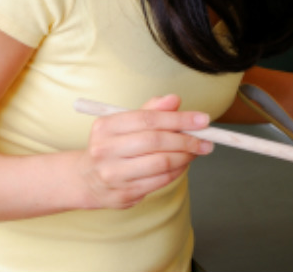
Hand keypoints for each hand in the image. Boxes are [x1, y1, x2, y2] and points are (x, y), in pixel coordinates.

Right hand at [78, 95, 211, 209]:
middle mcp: (105, 150)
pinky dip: (177, 171)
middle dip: (186, 139)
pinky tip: (183, 164)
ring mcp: (113, 174)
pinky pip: (160, 180)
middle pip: (156, 141)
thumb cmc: (113, 146)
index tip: (202, 120)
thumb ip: (151, 110)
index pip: (148, 119)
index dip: (179, 118)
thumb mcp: (125, 124)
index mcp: (106, 127)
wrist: (87, 179)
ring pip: (161, 163)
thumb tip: (174, 99)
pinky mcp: (123, 194)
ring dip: (185, 156)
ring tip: (196, 151)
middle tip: (205, 139)